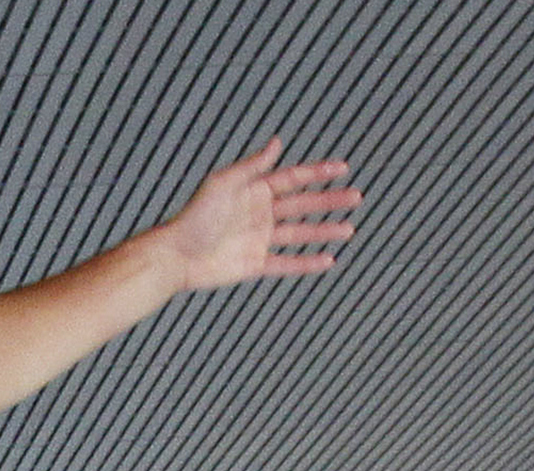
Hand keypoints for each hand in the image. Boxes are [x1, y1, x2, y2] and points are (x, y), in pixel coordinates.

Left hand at [160, 138, 362, 290]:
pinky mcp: (254, 264)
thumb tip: (278, 142)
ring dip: (324, 231)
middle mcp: (260, 214)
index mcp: (254, 191)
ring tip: (349, 229)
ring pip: (299, 234)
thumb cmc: (195, 216)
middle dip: (329, 200)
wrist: (176, 255)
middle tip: (357, 197)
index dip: (317, 173)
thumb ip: (253, 166)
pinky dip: (307, 262)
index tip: (343, 168)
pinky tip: (328, 260)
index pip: (293, 178)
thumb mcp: (224, 184)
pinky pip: (286, 263)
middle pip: (302, 204)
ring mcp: (259, 239)